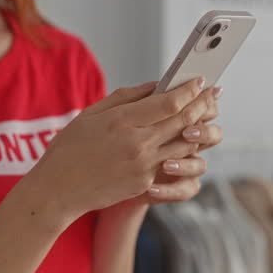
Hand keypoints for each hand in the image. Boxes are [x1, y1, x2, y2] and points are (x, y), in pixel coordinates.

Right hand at [15, 77, 220, 225]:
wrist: (58, 191)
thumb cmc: (70, 148)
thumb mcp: (91, 114)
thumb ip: (125, 98)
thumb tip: (155, 86)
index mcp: (122, 120)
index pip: (169, 102)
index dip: (189, 90)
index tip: (200, 81)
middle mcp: (137, 143)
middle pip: (183, 120)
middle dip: (203, 104)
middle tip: (214, 94)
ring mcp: (144, 166)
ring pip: (185, 143)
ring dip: (199, 128)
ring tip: (206, 116)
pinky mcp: (145, 183)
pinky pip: (172, 164)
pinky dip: (182, 150)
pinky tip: (188, 140)